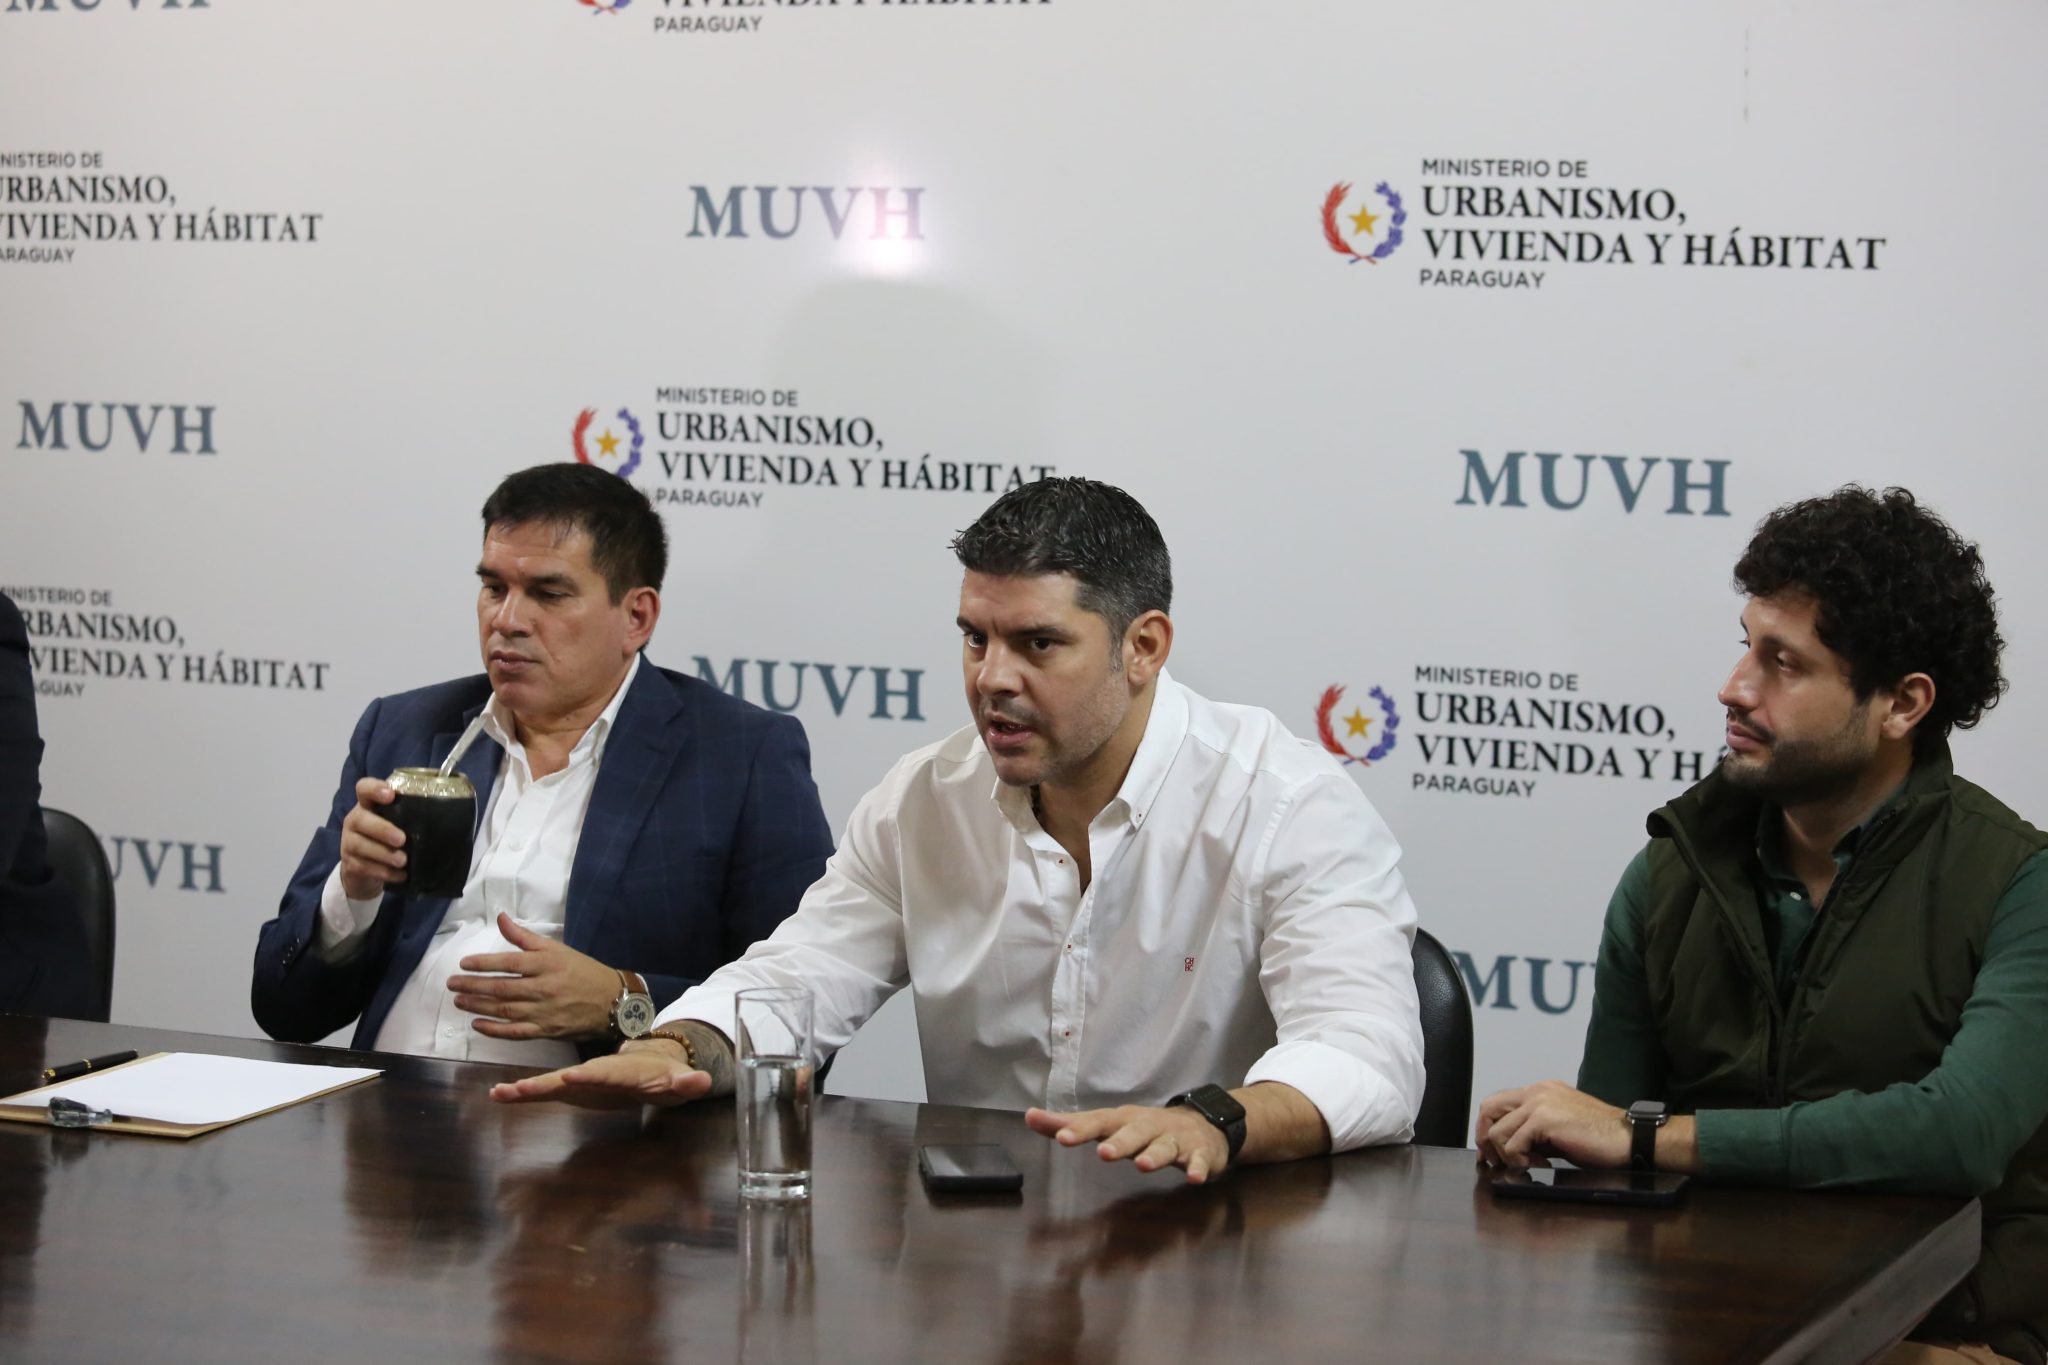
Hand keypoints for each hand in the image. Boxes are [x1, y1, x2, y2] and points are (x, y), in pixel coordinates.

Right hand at [338, 777, 405, 901]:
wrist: (365, 871)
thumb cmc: (389, 839)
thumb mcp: (400, 823)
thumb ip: (416, 811)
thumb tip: (458, 795)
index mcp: (368, 805)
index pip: (363, 788)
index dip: (374, 788)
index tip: (391, 794)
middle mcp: (355, 820)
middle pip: (361, 819)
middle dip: (382, 829)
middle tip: (402, 839)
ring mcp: (348, 843)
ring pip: (360, 845)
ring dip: (384, 854)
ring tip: (403, 861)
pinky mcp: (349, 864)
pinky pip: (364, 867)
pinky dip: (384, 872)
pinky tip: (400, 875)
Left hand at [446, 912, 623, 1040]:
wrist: (612, 1001)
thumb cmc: (583, 971)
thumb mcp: (557, 949)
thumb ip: (525, 936)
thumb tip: (500, 918)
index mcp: (547, 964)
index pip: (509, 963)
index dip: (483, 963)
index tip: (464, 964)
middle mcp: (544, 988)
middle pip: (501, 988)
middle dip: (473, 985)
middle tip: (452, 984)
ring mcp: (544, 1012)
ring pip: (504, 1010)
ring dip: (478, 1006)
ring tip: (459, 1000)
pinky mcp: (546, 1030)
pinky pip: (515, 1032)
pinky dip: (495, 1030)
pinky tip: (477, 1025)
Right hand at [489, 1039, 711, 1108]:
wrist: (649, 1065)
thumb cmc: (664, 1074)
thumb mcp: (680, 1080)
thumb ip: (689, 1082)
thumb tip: (702, 1080)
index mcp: (621, 1070)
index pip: (604, 1072)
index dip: (589, 1074)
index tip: (570, 1075)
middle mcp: (595, 1072)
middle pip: (568, 1078)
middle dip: (545, 1083)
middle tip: (521, 1088)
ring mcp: (580, 1080)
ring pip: (551, 1084)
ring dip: (527, 1089)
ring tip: (502, 1093)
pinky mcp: (571, 1089)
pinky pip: (545, 1092)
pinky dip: (523, 1094)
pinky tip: (500, 1096)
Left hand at [1026, 1103, 1232, 1184]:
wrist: (1201, 1125)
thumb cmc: (1144, 1128)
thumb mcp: (1109, 1124)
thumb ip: (1070, 1124)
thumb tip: (1029, 1116)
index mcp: (1123, 1120)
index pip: (1099, 1122)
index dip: (1081, 1130)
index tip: (1062, 1138)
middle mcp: (1148, 1126)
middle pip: (1133, 1132)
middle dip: (1120, 1142)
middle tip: (1104, 1153)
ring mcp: (1175, 1139)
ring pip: (1165, 1146)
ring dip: (1155, 1155)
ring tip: (1143, 1166)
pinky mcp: (1199, 1153)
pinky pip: (1200, 1161)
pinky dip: (1198, 1168)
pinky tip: (1195, 1178)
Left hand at [1473, 1080, 1627, 1168]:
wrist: (1628, 1138)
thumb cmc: (1599, 1138)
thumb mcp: (1559, 1128)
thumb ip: (1534, 1129)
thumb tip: (1509, 1147)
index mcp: (1540, 1090)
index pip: (1497, 1103)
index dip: (1489, 1128)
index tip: (1493, 1153)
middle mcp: (1536, 1091)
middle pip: (1488, 1109)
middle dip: (1486, 1139)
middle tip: (1497, 1161)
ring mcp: (1539, 1102)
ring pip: (1497, 1131)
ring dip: (1507, 1155)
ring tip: (1530, 1164)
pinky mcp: (1544, 1119)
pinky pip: (1513, 1145)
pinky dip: (1520, 1160)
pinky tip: (1542, 1164)